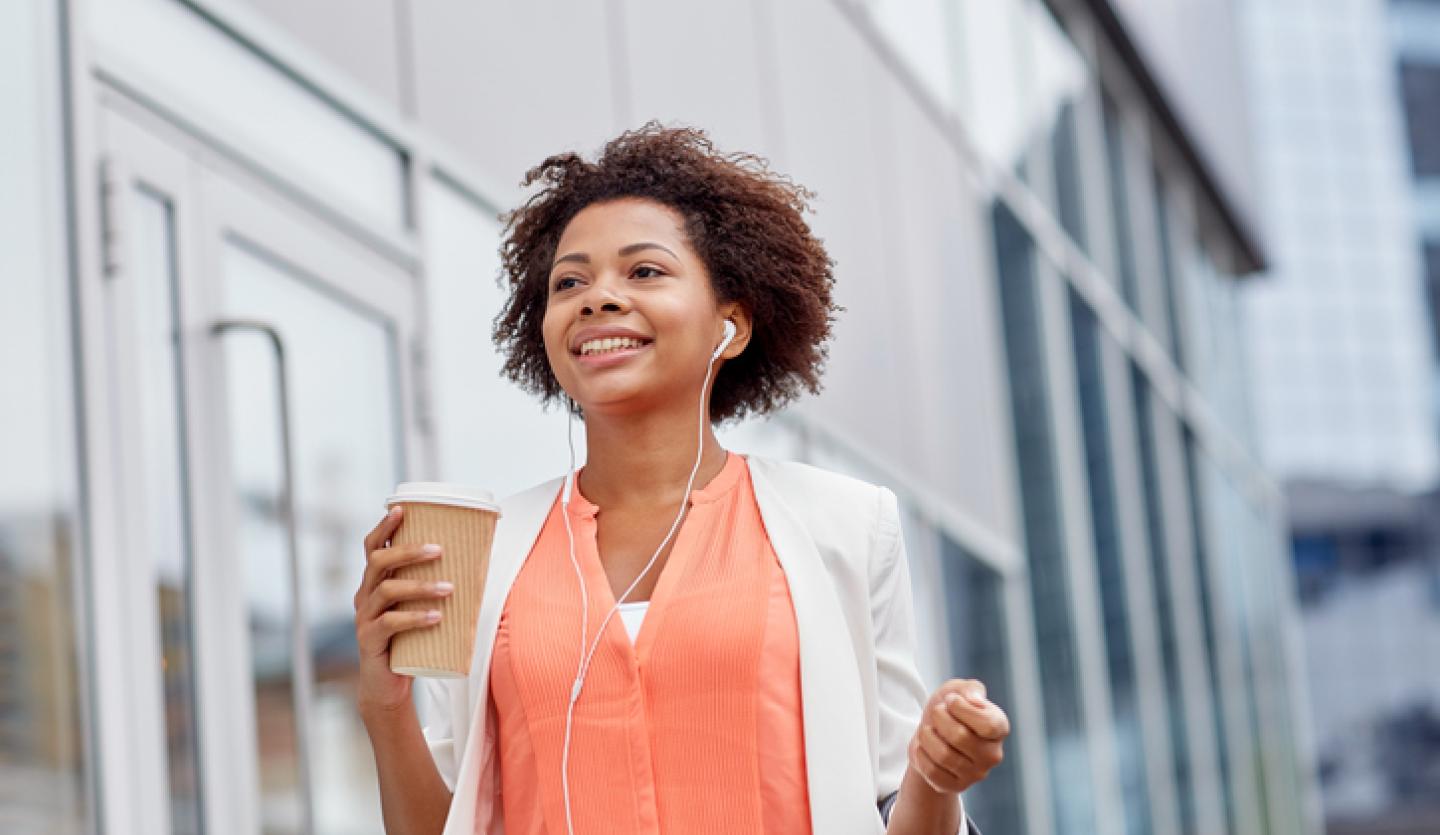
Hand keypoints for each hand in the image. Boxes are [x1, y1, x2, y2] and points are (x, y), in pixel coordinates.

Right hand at [352, 505, 451, 716]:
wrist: (388, 684)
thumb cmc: (409, 640)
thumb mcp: (417, 608)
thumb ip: (432, 587)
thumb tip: (476, 564)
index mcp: (374, 582)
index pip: (372, 548)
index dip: (383, 527)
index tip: (402, 510)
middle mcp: (364, 595)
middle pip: (378, 562)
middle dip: (408, 551)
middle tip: (440, 550)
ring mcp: (364, 618)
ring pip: (386, 590)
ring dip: (420, 586)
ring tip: (449, 588)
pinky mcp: (370, 641)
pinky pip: (389, 624)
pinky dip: (415, 618)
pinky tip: (437, 617)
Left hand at [907, 679, 1009, 794]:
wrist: (932, 734)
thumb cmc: (949, 710)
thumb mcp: (958, 690)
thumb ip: (970, 689)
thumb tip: (975, 700)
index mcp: (1000, 728)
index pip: (988, 724)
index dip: (962, 709)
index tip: (951, 700)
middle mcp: (993, 754)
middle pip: (960, 737)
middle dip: (939, 718)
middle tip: (936, 712)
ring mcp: (976, 774)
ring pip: (944, 755)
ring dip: (927, 736)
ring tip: (927, 729)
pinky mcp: (956, 786)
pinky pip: (932, 771)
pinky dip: (921, 754)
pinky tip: (924, 747)